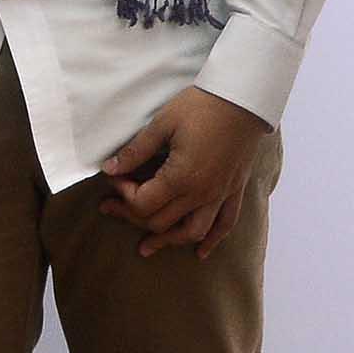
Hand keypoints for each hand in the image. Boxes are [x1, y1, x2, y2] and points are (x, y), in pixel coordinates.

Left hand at [98, 86, 271, 258]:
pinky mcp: (234, 191)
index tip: (113, 179)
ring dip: (168, 240)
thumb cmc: (200, 107)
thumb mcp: (162, 124)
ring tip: (147, 246)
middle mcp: (201, 194)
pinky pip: (224, 225)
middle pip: (162, 221)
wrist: (242, 100)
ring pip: (192, 232)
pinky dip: (212, 241)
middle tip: (111, 207)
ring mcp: (220, 195)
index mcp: (181, 178)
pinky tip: (200, 253)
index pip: (143, 203)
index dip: (122, 195)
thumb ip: (136, 150)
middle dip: (132, 216)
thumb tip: (110, 168)